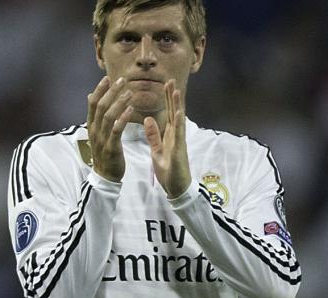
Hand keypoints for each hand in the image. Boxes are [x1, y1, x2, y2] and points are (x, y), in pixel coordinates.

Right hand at [86, 76, 134, 180]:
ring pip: (108, 116)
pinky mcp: (111, 147)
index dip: (99, 90)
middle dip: (111, 92)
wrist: (105, 176)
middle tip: (122, 80)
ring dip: (119, 102)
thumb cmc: (104, 152)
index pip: (92, 104)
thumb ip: (95, 114)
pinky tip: (130, 110)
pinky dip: (122, 118)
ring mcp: (102, 139)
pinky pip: (116, 130)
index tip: (107, 78)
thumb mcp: (97, 132)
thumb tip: (90, 95)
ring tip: (129, 92)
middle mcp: (94, 130)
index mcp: (91, 126)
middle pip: (101, 106)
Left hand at [142, 80, 190, 198]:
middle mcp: (176, 135)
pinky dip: (179, 123)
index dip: (167, 99)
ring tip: (176, 90)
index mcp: (170, 134)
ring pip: (178, 120)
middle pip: (174, 112)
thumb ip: (153, 135)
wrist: (176, 188)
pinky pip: (179, 135)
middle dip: (172, 96)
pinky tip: (179, 112)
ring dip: (177, 105)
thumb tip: (148, 119)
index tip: (165, 84)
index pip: (168, 113)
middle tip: (170, 79)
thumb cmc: (168, 170)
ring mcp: (179, 141)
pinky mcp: (180, 150)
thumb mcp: (157, 150)